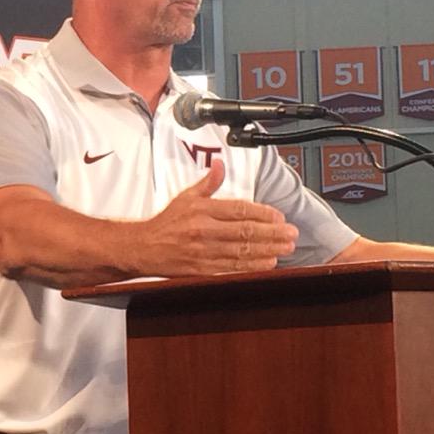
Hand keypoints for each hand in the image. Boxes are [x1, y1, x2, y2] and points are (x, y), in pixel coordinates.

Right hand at [132, 159, 297, 276]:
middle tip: (291, 234)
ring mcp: (203, 251)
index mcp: (201, 210)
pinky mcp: (201, 269)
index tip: (279, 216)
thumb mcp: (185, 197)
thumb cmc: (165, 223)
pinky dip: (252, 266)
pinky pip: (232, 268)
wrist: (142, 247)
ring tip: (286, 248)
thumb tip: (219, 165)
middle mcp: (203, 230)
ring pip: (242, 251)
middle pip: (245, 231)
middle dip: (273, 233)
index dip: (262, 213)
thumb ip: (207, 183)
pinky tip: (267, 263)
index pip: (239, 209)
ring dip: (268, 250)